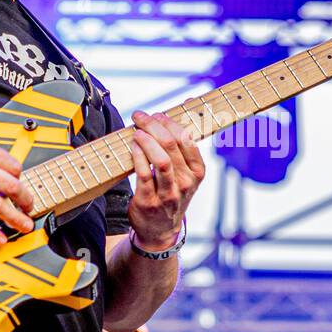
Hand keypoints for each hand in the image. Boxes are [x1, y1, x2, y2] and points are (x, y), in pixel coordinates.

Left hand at [127, 111, 204, 249]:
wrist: (160, 230)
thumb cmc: (172, 193)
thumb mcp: (185, 172)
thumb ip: (185, 140)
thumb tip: (191, 101)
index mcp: (198, 172)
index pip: (188, 139)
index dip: (171, 123)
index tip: (158, 115)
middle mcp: (186, 182)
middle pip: (172, 145)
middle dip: (154, 126)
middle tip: (141, 117)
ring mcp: (169, 194)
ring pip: (161, 160)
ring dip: (147, 140)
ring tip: (137, 130)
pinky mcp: (150, 201)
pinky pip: (144, 174)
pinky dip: (138, 156)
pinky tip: (133, 146)